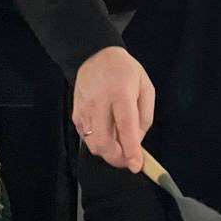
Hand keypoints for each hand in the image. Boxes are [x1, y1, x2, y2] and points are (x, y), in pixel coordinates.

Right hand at [73, 46, 153, 171]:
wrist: (95, 54)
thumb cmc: (125, 71)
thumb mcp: (145, 88)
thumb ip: (145, 117)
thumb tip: (137, 143)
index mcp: (121, 93)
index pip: (125, 126)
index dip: (130, 149)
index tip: (136, 166)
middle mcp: (99, 102)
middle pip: (103, 142)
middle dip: (117, 158)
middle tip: (129, 159)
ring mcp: (84, 109)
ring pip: (93, 144)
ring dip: (108, 152)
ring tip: (119, 143)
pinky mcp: (75, 114)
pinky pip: (86, 138)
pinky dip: (98, 142)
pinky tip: (106, 132)